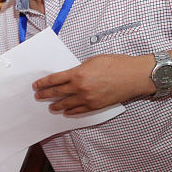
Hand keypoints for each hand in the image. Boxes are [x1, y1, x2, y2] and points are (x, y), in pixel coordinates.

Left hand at [33, 54, 152, 114]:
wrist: (135, 76)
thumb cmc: (117, 64)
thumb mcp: (94, 60)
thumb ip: (79, 68)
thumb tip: (71, 75)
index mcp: (77, 74)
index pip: (54, 80)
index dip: (43, 83)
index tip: (36, 85)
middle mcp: (80, 87)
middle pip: (56, 93)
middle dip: (45, 95)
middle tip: (38, 96)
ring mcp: (87, 98)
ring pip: (66, 104)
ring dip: (56, 106)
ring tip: (51, 107)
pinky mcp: (95, 106)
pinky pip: (79, 111)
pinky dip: (70, 111)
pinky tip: (66, 111)